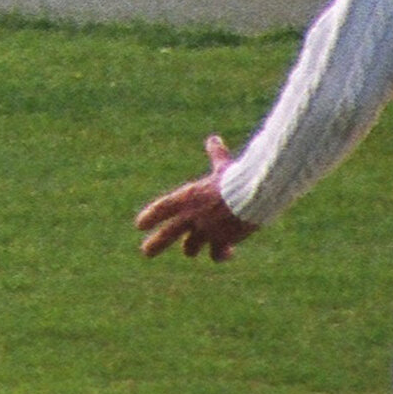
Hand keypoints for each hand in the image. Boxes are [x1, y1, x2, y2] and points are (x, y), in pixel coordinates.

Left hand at [135, 139, 257, 261]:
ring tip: (191, 250)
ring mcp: (205, 231)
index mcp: (186, 197)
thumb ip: (216, 154)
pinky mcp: (221, 242)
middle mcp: (191, 216)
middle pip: (166, 235)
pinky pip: (216, 255)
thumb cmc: (238, 177)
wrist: (253, 196)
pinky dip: (220, 254)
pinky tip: (226, 253)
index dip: (150, 217)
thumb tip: (214, 139)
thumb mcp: (223, 165)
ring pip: (190, 249)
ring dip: (191, 249)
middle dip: (155, 245)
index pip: (161, 208)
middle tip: (146, 252)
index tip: (139, 225)